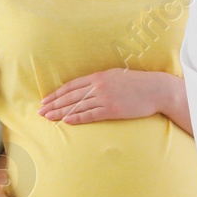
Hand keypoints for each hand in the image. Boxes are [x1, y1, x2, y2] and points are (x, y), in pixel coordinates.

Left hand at [40, 68, 163, 123]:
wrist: (156, 90)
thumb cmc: (137, 83)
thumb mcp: (115, 76)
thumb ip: (99, 80)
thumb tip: (86, 86)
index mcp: (98, 76)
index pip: (71, 86)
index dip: (56, 93)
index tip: (45, 100)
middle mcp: (98, 86)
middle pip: (70, 96)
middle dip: (53, 104)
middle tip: (40, 111)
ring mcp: (105, 98)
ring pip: (77, 106)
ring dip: (60, 112)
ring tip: (48, 117)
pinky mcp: (112, 110)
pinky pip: (91, 114)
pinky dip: (77, 117)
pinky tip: (66, 120)